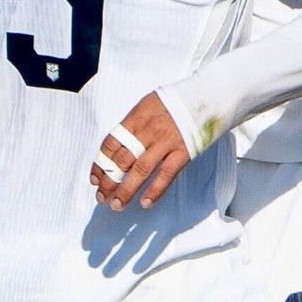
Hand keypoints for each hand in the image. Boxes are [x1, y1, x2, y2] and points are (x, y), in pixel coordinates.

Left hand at [90, 93, 191, 209]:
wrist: (206, 96)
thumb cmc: (175, 103)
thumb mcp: (147, 106)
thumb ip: (134, 126)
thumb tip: (117, 149)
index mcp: (136, 118)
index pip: (111, 144)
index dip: (100, 164)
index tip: (95, 180)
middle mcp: (148, 130)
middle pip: (122, 160)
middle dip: (109, 182)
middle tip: (102, 198)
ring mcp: (166, 142)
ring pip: (141, 170)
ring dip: (127, 190)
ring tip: (117, 205)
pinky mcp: (184, 151)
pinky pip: (167, 174)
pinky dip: (155, 190)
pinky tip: (145, 203)